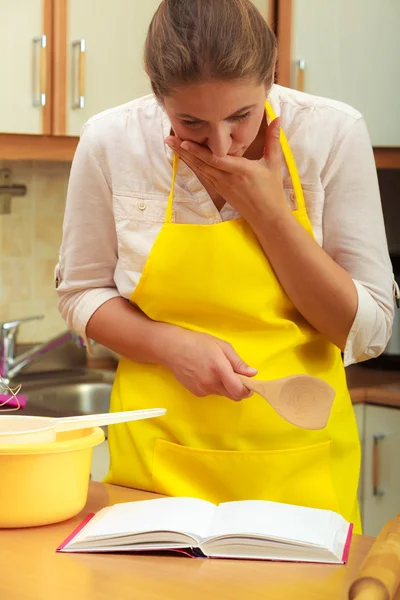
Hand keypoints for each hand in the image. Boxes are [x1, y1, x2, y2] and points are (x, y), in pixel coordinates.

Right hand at [160, 328, 256, 400]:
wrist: (173, 349)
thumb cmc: (198, 343)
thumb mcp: (222, 346)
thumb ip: (238, 362)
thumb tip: (252, 374)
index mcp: (220, 369)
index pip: (239, 391)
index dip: (248, 390)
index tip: (249, 383)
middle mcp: (211, 383)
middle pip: (234, 396)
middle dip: (238, 388)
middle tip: (236, 376)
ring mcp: (203, 390)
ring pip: (223, 394)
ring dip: (226, 386)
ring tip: (217, 370)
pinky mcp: (196, 393)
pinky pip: (212, 393)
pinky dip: (215, 386)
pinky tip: (206, 374)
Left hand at [165, 118, 288, 225]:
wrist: (267, 217)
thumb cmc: (272, 190)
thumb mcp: (274, 163)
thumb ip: (273, 140)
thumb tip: (278, 118)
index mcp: (241, 170)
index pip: (216, 159)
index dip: (198, 151)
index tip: (184, 141)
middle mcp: (227, 178)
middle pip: (202, 163)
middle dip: (184, 151)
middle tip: (168, 139)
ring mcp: (221, 185)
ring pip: (200, 169)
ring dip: (185, 157)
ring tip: (171, 145)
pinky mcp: (219, 190)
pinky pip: (203, 175)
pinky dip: (192, 165)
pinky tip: (183, 157)